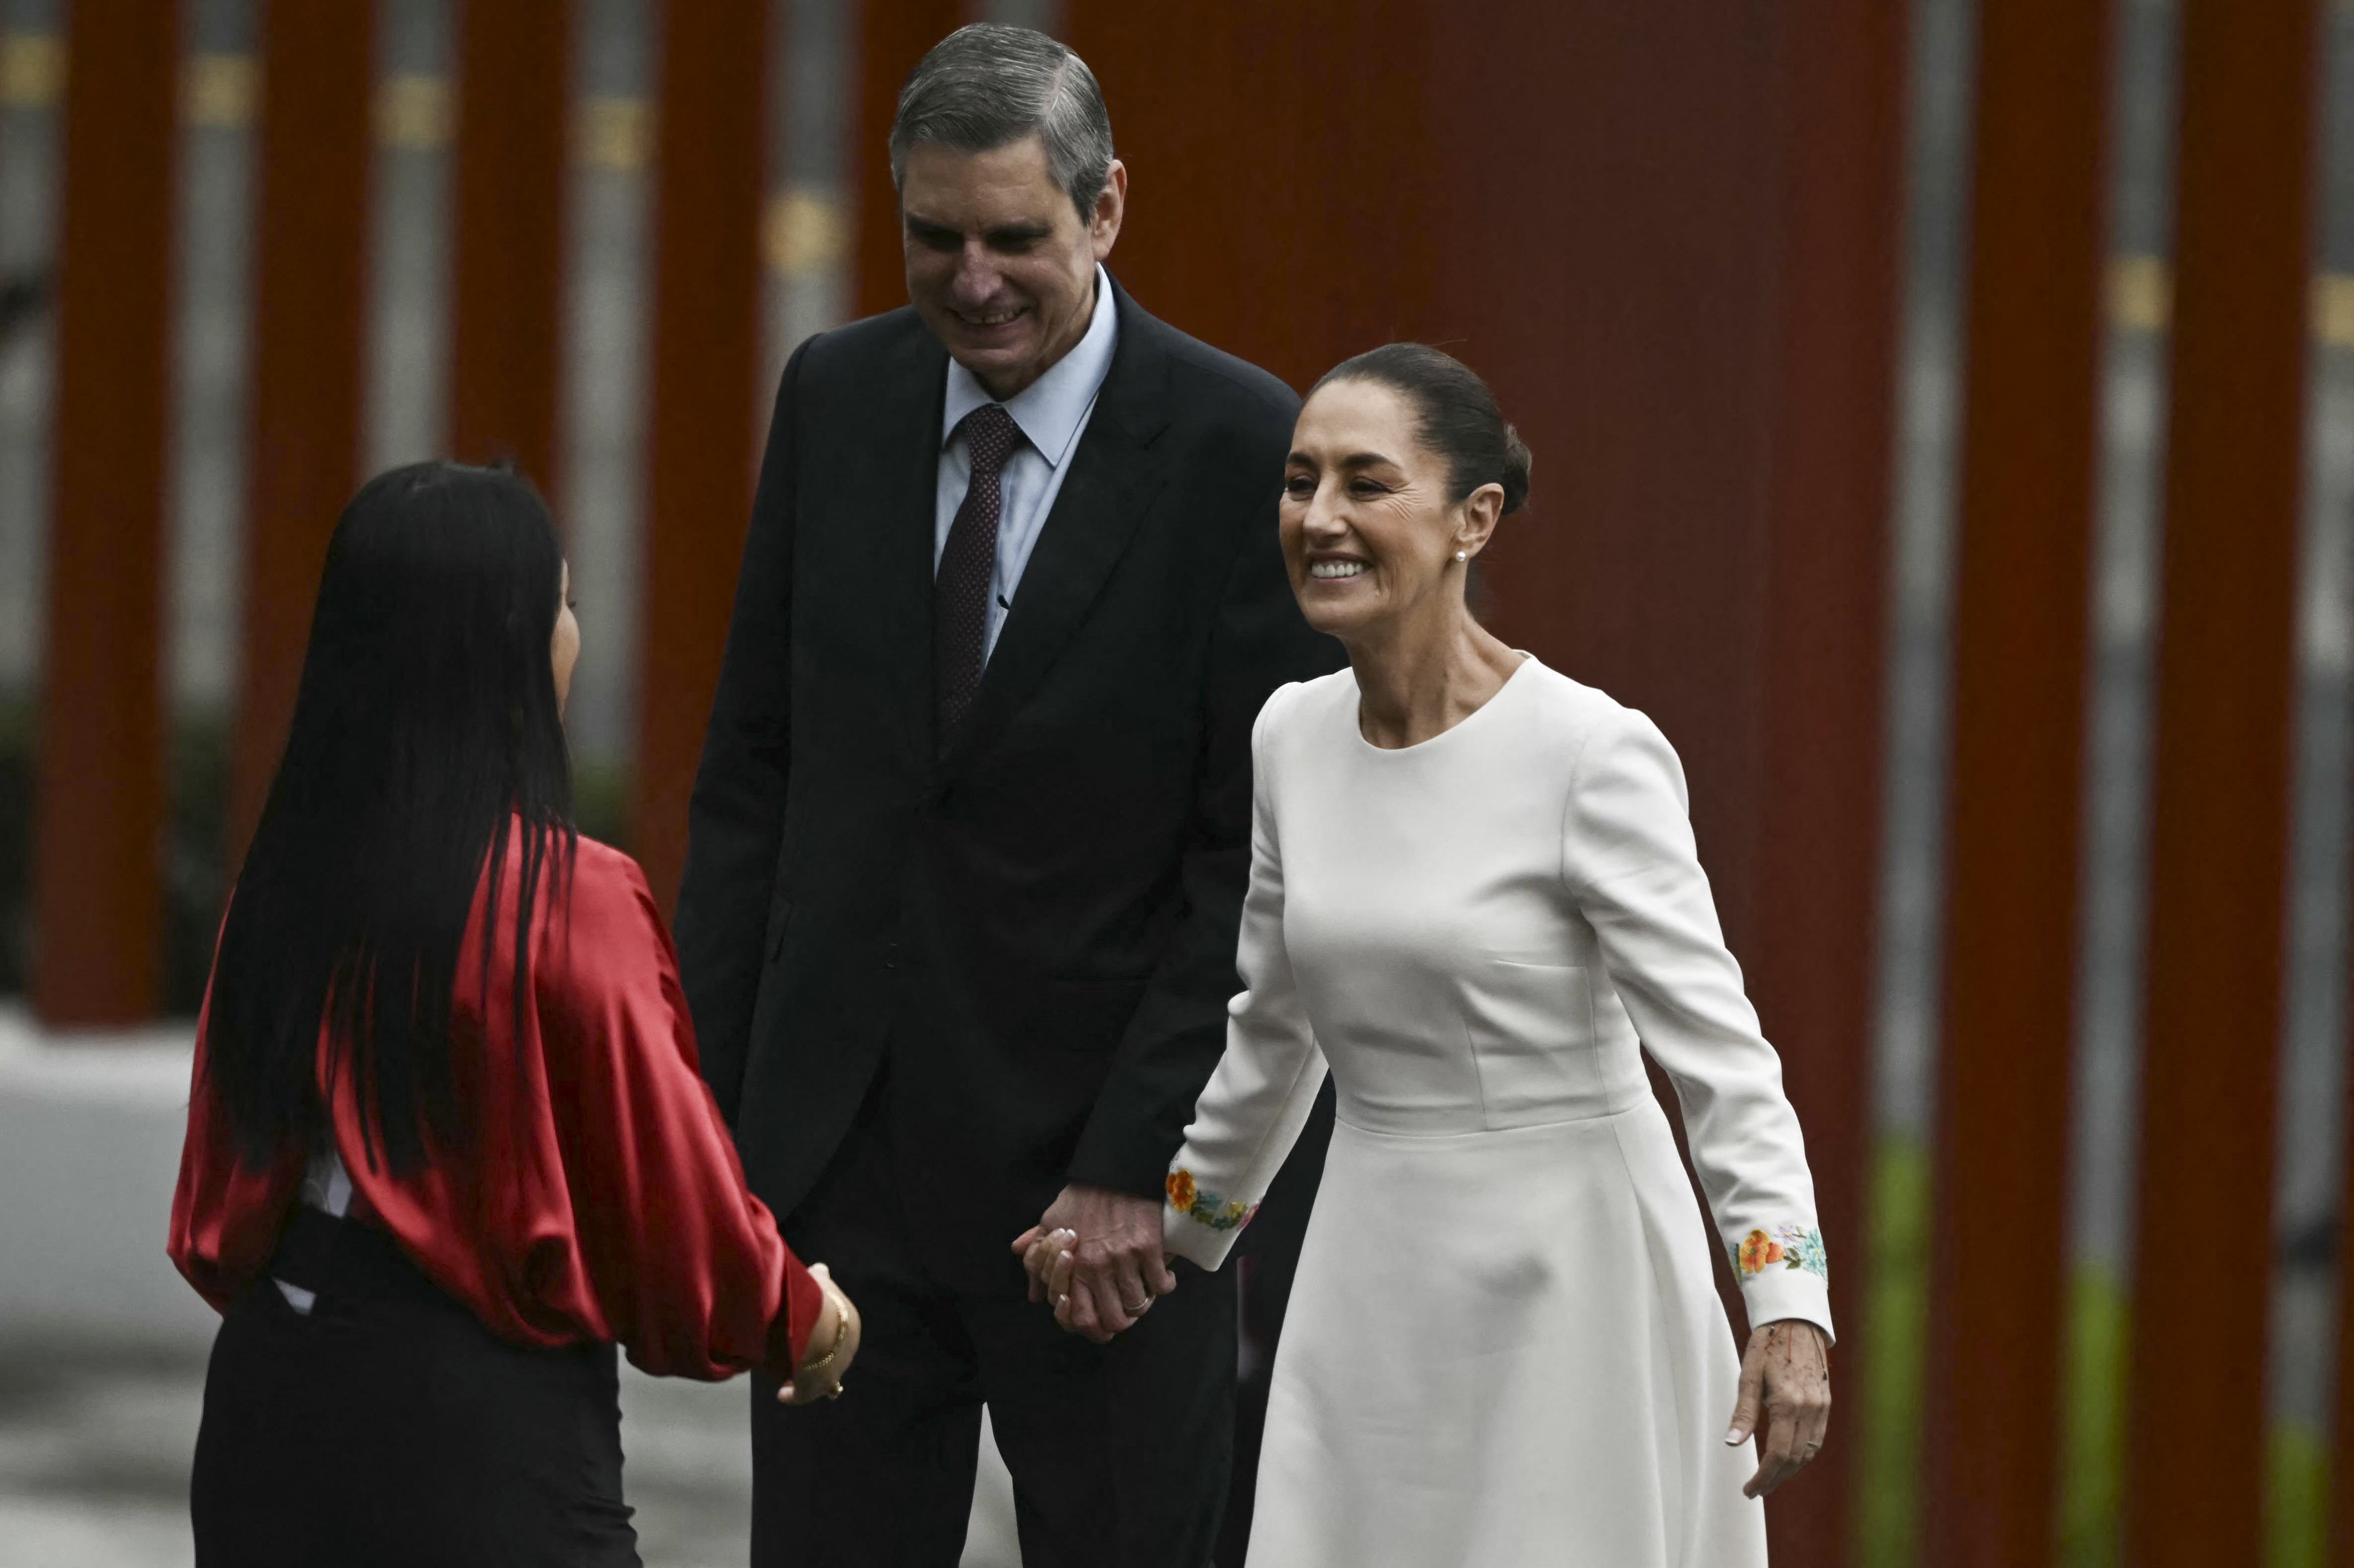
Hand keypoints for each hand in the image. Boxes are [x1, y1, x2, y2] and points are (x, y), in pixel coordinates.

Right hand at [777, 1262, 861, 1404]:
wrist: (814, 1324)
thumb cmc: (816, 1299)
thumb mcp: (819, 1283)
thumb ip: (820, 1278)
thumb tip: (820, 1268)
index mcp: (851, 1327)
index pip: (841, 1334)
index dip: (826, 1336)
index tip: (810, 1337)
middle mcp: (847, 1353)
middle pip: (833, 1360)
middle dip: (819, 1361)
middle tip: (801, 1360)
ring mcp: (832, 1373)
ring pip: (820, 1380)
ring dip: (806, 1379)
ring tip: (789, 1379)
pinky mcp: (814, 1389)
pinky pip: (802, 1395)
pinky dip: (792, 1395)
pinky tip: (783, 1393)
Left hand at [1007, 1184, 1174, 1343]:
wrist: (1115, 1169)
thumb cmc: (1082, 1197)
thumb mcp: (1051, 1223)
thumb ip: (1039, 1260)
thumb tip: (1034, 1294)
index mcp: (1073, 1266)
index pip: (1080, 1319)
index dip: (1093, 1328)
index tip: (1101, 1317)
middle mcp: (1097, 1267)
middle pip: (1114, 1321)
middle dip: (1122, 1320)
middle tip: (1126, 1307)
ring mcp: (1125, 1258)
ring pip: (1139, 1305)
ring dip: (1143, 1302)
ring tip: (1144, 1291)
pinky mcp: (1149, 1247)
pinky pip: (1161, 1284)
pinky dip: (1164, 1284)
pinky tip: (1162, 1275)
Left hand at [1725, 1318, 1830, 1497]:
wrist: (1797, 1322)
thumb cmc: (1768, 1345)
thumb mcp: (1748, 1374)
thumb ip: (1743, 1411)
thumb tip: (1732, 1443)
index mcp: (1788, 1402)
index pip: (1778, 1453)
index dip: (1764, 1476)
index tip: (1750, 1489)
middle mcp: (1810, 1408)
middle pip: (1794, 1459)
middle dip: (1775, 1479)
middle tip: (1756, 1490)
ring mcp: (1822, 1407)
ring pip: (1809, 1453)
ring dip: (1790, 1471)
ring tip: (1770, 1480)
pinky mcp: (1826, 1403)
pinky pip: (1817, 1439)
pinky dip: (1803, 1455)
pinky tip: (1788, 1459)